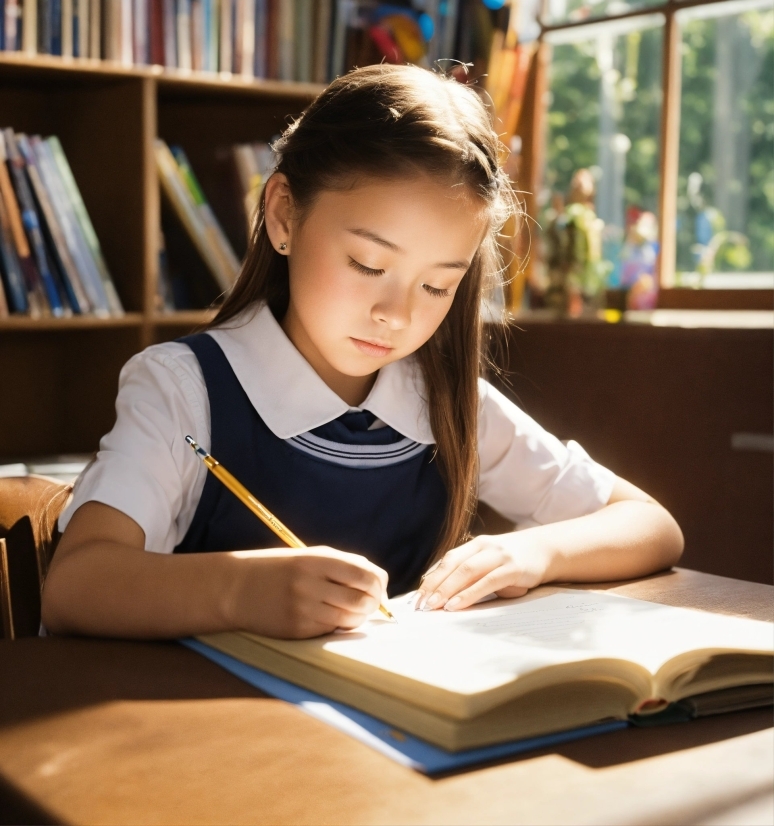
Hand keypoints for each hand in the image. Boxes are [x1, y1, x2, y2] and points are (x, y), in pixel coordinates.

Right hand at [227, 547, 387, 638]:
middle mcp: (312, 583)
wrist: (237, 587)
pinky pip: (331, 630)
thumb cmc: (279, 569)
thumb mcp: (310, 556)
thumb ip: (344, 565)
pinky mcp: (298, 629)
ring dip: (358, 617)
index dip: (379, 584)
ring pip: (351, 619)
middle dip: (373, 603)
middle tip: (369, 603)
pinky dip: (337, 625)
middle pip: (363, 599)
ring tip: (349, 610)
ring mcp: (304, 608)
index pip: (366, 575)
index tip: (377, 587)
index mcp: (318, 560)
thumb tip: (379, 582)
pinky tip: (327, 617)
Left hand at [415, 532, 551, 611]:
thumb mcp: (490, 564)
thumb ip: (472, 576)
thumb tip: (445, 598)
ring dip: (447, 589)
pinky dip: (468, 594)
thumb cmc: (514, 562)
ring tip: (433, 606)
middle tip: (419, 604)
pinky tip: (456, 604)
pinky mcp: (512, 568)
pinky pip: (485, 582)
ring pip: (466, 571)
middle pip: (452, 564)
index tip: (417, 596)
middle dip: (434, 585)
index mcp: (475, 545)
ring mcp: (498, 555)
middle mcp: (484, 546)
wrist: (547, 550)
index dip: (431, 577)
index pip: (447, 560)